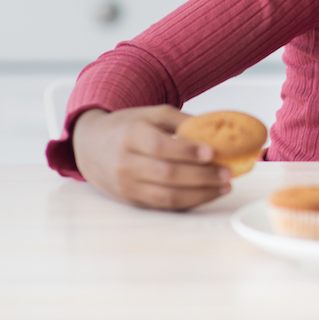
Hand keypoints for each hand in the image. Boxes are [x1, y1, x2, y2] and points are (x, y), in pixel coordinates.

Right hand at [72, 106, 230, 209]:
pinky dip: (188, 202)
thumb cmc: (127, 127)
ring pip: (166, 196)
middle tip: (228, 173)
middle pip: (167, 174)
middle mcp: (126, 163)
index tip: (212, 152)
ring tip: (225, 187)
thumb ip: (180, 120)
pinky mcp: (131, 201)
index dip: (187, 151)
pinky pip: (162, 206)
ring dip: (200, 194)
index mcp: (131, 136)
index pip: (160, 147)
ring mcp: (127, 186)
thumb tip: (213, 130)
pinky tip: (208, 194)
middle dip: (202, 176)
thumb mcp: (151, 113)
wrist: (90, 146)